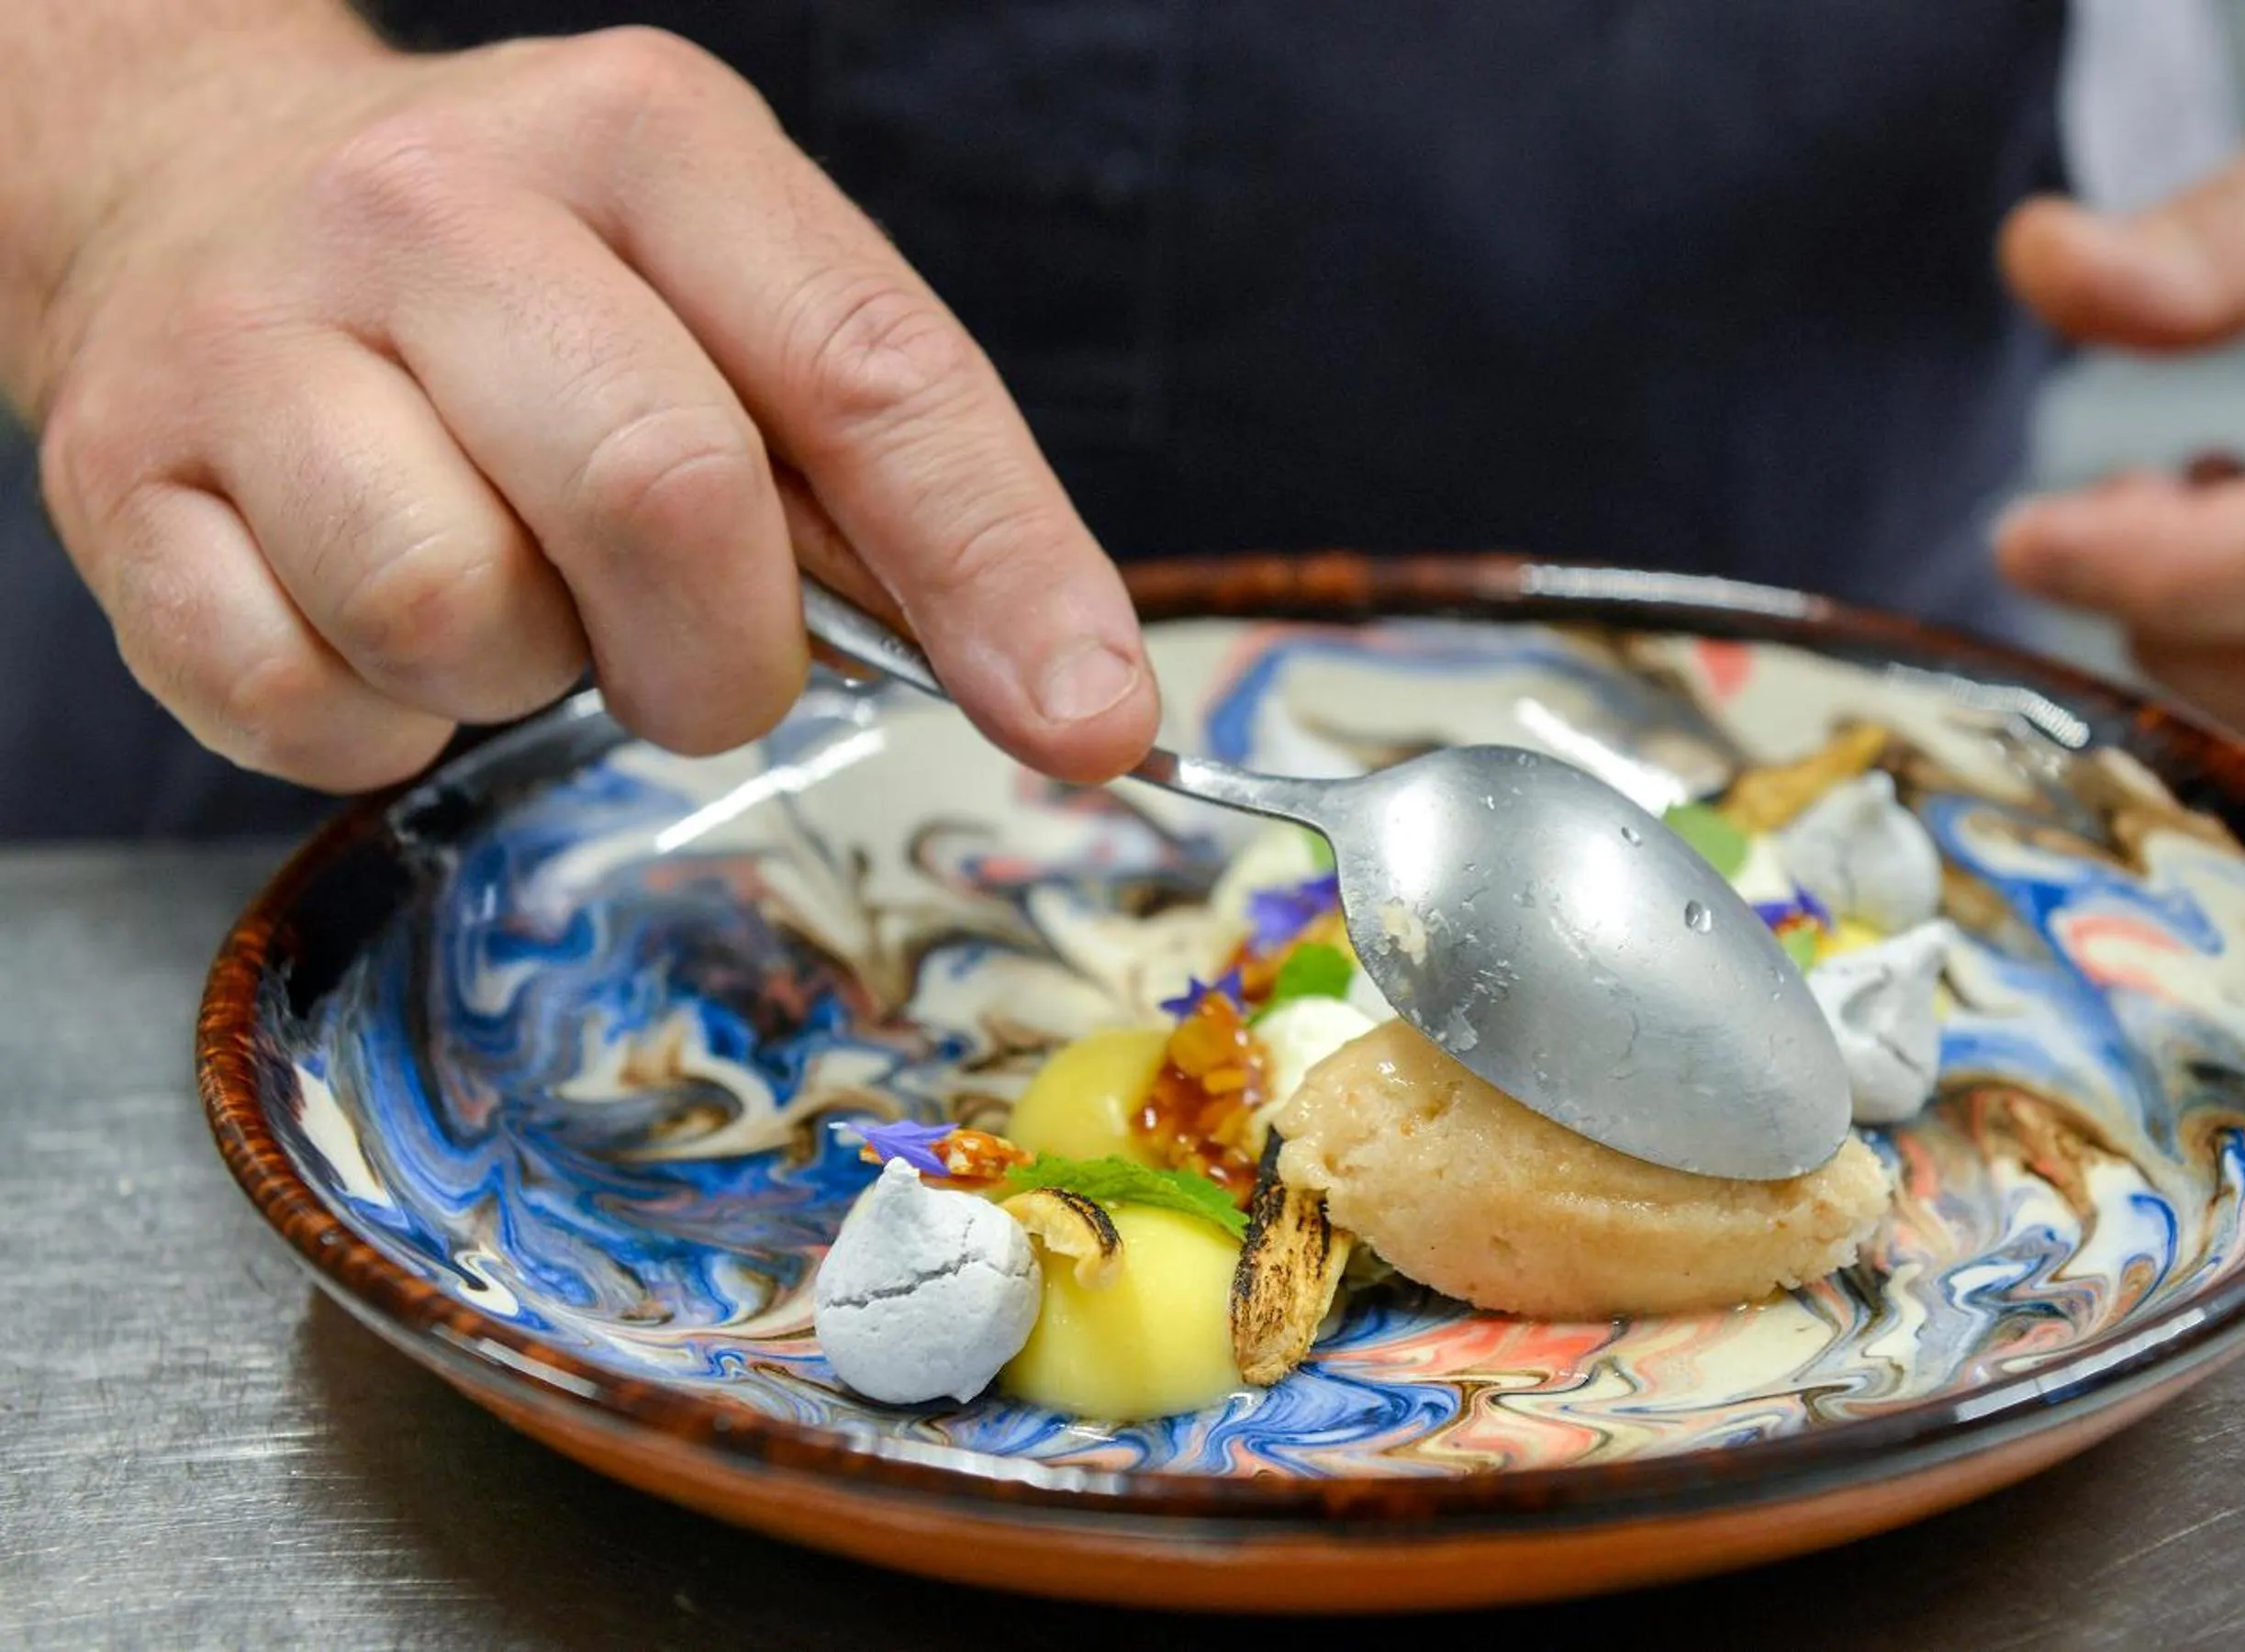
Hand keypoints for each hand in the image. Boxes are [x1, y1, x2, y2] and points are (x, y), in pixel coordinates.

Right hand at [23, 25, 1158, 789]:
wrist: (192, 192)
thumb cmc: (532, 293)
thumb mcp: (733, 302)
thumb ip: (888, 477)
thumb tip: (1068, 693)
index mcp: (649, 144)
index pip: (873, 373)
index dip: (998, 568)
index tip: (1088, 722)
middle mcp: (440, 206)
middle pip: (665, 500)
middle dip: (725, 652)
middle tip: (696, 652)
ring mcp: (258, 337)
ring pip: (462, 610)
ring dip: (533, 673)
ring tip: (510, 591)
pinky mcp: (124, 480)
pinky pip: (303, 698)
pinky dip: (377, 721)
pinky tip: (374, 623)